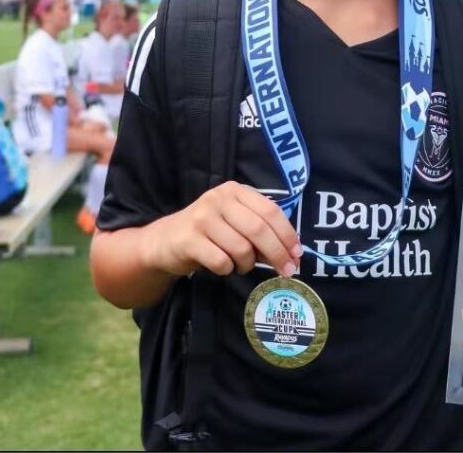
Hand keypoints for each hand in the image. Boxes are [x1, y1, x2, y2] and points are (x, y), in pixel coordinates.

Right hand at [151, 181, 301, 277]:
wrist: (165, 241)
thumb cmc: (208, 233)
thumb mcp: (235, 223)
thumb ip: (261, 232)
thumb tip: (291, 254)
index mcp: (235, 191)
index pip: (271, 211)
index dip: (287, 235)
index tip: (297, 255)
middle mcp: (219, 199)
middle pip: (259, 229)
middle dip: (277, 254)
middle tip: (286, 272)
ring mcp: (202, 218)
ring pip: (242, 249)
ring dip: (247, 264)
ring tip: (240, 265)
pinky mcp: (189, 239)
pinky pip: (222, 262)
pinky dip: (227, 269)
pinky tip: (221, 265)